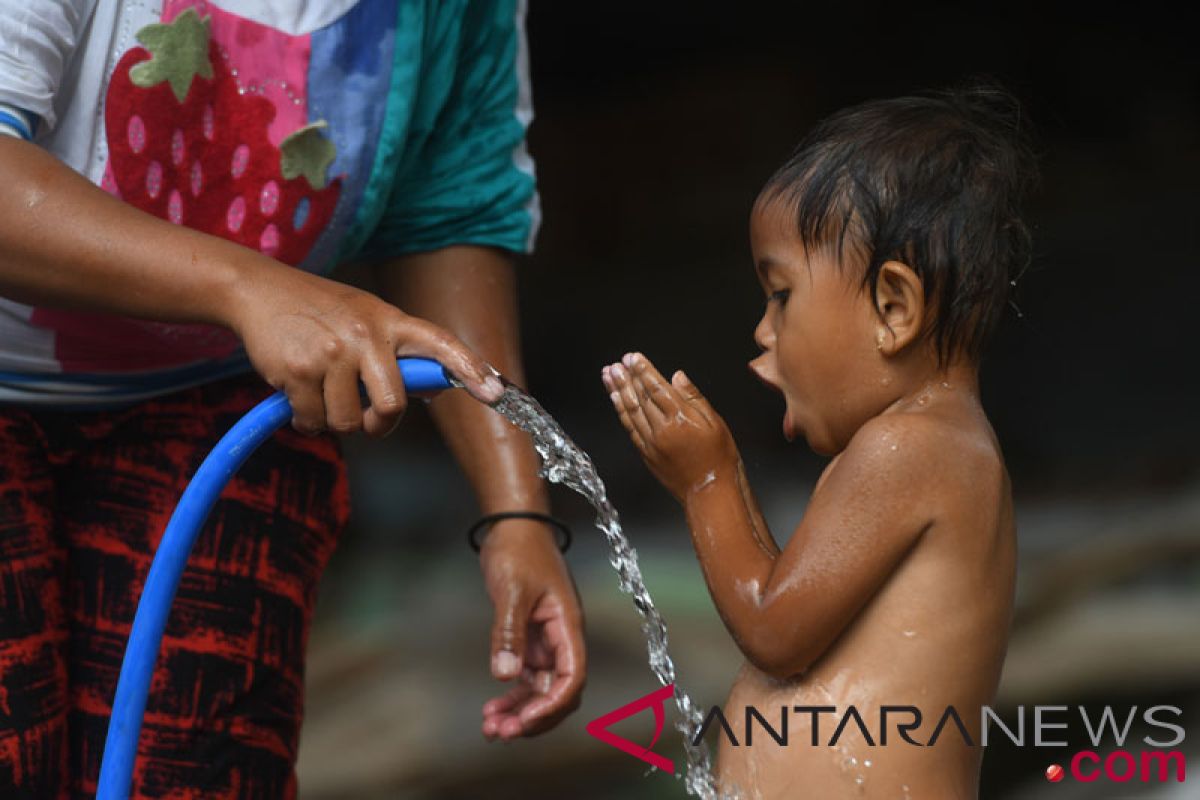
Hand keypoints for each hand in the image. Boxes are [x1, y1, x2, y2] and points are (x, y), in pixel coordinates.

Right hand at [226, 262, 503, 436]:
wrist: (258, 289)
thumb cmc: (319, 310)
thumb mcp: (366, 317)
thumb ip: (400, 351)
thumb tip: (439, 386)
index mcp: (390, 321)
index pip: (440, 343)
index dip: (470, 369)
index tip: (496, 392)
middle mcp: (366, 335)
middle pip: (393, 406)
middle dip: (379, 423)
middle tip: (367, 419)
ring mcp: (332, 353)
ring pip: (349, 422)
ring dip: (334, 419)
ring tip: (321, 391)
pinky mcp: (299, 372)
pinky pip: (314, 422)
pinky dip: (306, 419)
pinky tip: (298, 394)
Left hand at [478, 520, 585, 740]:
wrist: (513, 526)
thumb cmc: (519, 550)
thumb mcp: (512, 590)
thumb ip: (508, 632)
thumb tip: (503, 675)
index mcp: (567, 626)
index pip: (572, 677)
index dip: (552, 704)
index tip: (524, 720)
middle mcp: (561, 638)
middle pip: (558, 692)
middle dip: (534, 717)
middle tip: (501, 733)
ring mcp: (545, 641)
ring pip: (539, 689)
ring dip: (519, 711)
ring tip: (490, 728)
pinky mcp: (528, 639)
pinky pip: (525, 677)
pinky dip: (511, 695)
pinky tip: (491, 708)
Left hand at [602, 352, 737, 501]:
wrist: (710, 492)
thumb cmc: (719, 458)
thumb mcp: (716, 423)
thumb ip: (694, 398)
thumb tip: (677, 377)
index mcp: (681, 419)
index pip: (656, 388)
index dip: (643, 370)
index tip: (633, 357)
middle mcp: (662, 430)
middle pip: (640, 397)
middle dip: (626, 377)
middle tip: (616, 363)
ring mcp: (651, 443)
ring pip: (630, 411)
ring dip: (617, 391)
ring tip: (609, 375)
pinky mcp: (646, 454)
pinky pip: (630, 428)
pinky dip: (621, 412)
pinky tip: (615, 399)